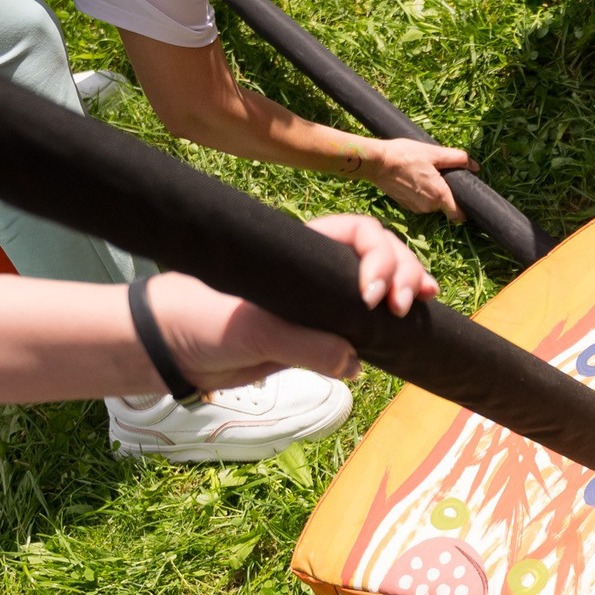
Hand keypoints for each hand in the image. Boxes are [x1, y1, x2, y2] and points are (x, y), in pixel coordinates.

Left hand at [145, 213, 438, 390]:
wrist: (172, 351)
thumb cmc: (201, 322)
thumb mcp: (253, 333)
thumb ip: (303, 346)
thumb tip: (354, 361)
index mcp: (300, 252)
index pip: (356, 233)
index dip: (378, 255)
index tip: (373, 293)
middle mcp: (317, 271)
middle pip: (378, 253)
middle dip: (402, 269)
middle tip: (406, 304)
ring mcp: (322, 302)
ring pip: (378, 285)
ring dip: (406, 288)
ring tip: (422, 304)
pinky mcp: (320, 336)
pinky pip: (366, 324)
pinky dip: (392, 323)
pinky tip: (412, 325)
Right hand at [359, 137, 468, 221]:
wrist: (376, 162)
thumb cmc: (404, 155)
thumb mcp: (433, 152)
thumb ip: (457, 159)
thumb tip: (474, 165)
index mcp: (439, 195)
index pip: (459, 216)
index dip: (466, 211)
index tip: (466, 200)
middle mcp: (428, 207)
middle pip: (446, 206)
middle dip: (447, 195)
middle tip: (441, 176)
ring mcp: (416, 208)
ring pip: (433, 205)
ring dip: (433, 194)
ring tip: (426, 175)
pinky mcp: (406, 205)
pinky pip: (420, 203)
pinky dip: (421, 194)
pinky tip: (414, 179)